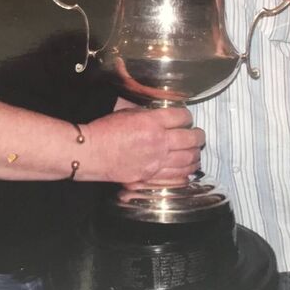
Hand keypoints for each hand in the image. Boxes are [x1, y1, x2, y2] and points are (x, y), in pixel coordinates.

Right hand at [85, 106, 203, 184]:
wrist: (90, 152)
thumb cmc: (104, 131)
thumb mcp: (126, 112)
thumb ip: (146, 113)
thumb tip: (159, 113)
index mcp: (152, 122)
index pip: (182, 117)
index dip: (187, 117)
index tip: (186, 118)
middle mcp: (158, 141)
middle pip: (191, 139)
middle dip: (198, 136)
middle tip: (198, 135)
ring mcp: (156, 161)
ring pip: (188, 160)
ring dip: (195, 156)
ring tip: (195, 153)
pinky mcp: (150, 176)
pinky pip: (176, 177)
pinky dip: (185, 174)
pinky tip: (186, 171)